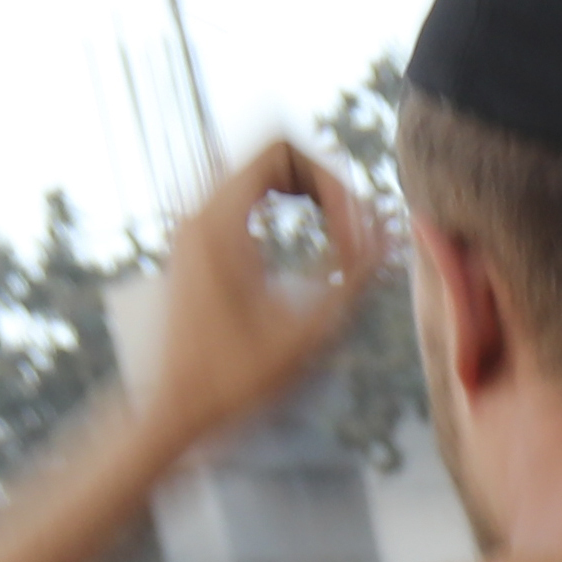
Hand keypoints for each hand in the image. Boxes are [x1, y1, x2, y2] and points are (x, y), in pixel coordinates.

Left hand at [141, 139, 387, 452]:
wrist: (173, 412)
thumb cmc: (236, 381)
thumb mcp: (310, 332)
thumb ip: (356, 275)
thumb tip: (389, 227)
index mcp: (218, 221)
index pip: (282, 149)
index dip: (332, 179)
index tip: (352, 235)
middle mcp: (197, 211)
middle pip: (271, 152)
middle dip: (322, 181)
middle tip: (352, 231)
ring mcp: (190, 225)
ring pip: (255, 170)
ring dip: (303, 191)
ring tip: (335, 235)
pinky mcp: (192, 243)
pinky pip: (241, 195)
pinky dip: (280, 204)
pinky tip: (305, 243)